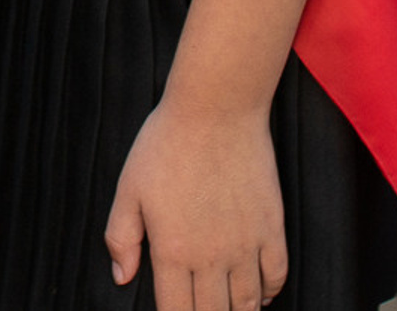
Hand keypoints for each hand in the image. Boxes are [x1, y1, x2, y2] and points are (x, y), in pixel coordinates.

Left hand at [106, 99, 287, 310]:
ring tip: (228, 309)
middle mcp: (211, 257)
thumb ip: (121, 237)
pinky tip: (258, 293)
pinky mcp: (272, 227)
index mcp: (172, 251)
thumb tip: (122, 277)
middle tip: (202, 310)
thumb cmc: (168, 142)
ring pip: (247, 305)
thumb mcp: (129, 186)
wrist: (217, 107)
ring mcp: (246, 244)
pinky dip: (268, 293)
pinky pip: (276, 277)